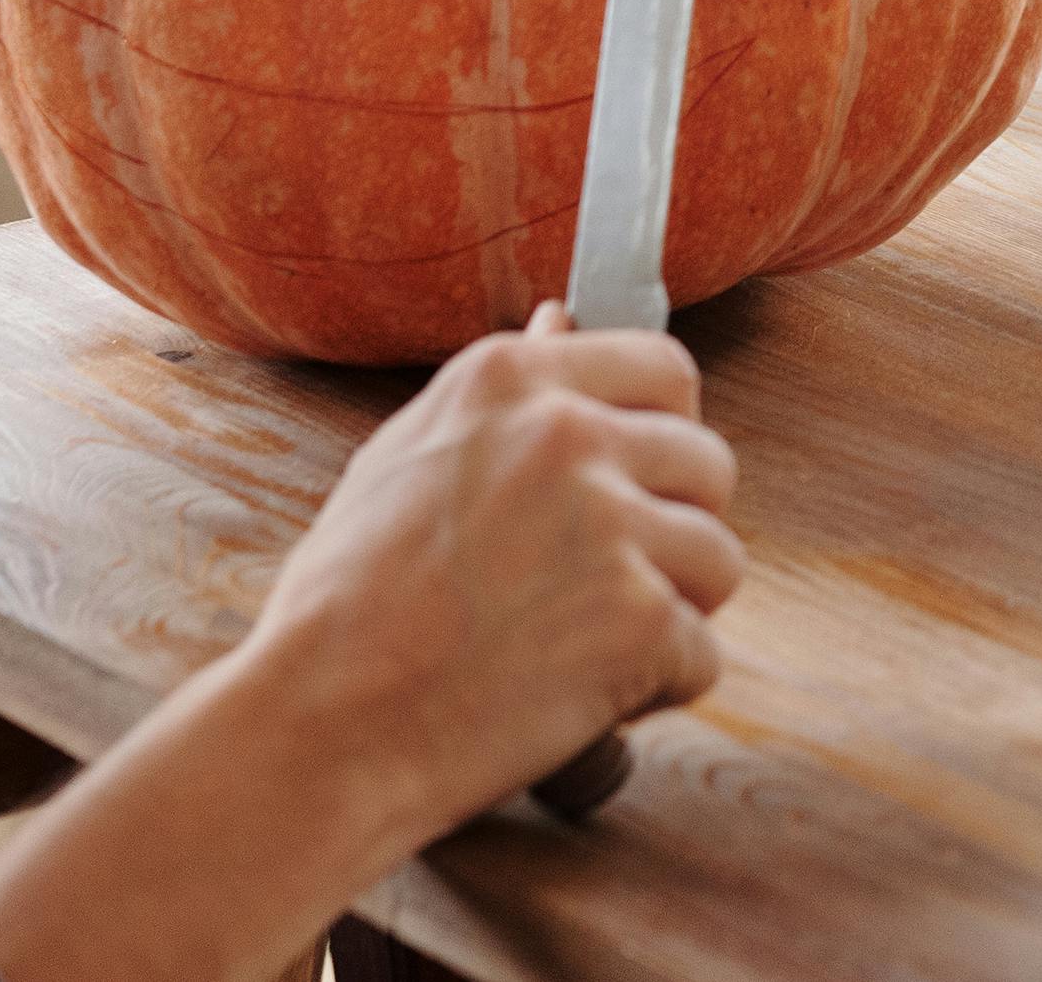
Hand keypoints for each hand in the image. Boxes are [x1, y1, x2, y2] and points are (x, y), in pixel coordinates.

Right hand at [0, 308, 741, 981]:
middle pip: (709, 463)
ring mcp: (610, 523)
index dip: (665, 434)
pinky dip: (654, 689)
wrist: (322, 726)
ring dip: (672, 611)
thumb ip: (506, 395)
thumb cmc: (347, 603)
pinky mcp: (639, 619)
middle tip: (604, 586)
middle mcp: (569, 433)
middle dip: (675, 528)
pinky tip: (581, 700)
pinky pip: (700, 654)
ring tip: (588, 646)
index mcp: (511, 379)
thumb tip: (566, 317)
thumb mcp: (407, 457)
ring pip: (719, 560)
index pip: (667, 369)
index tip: (636, 486)